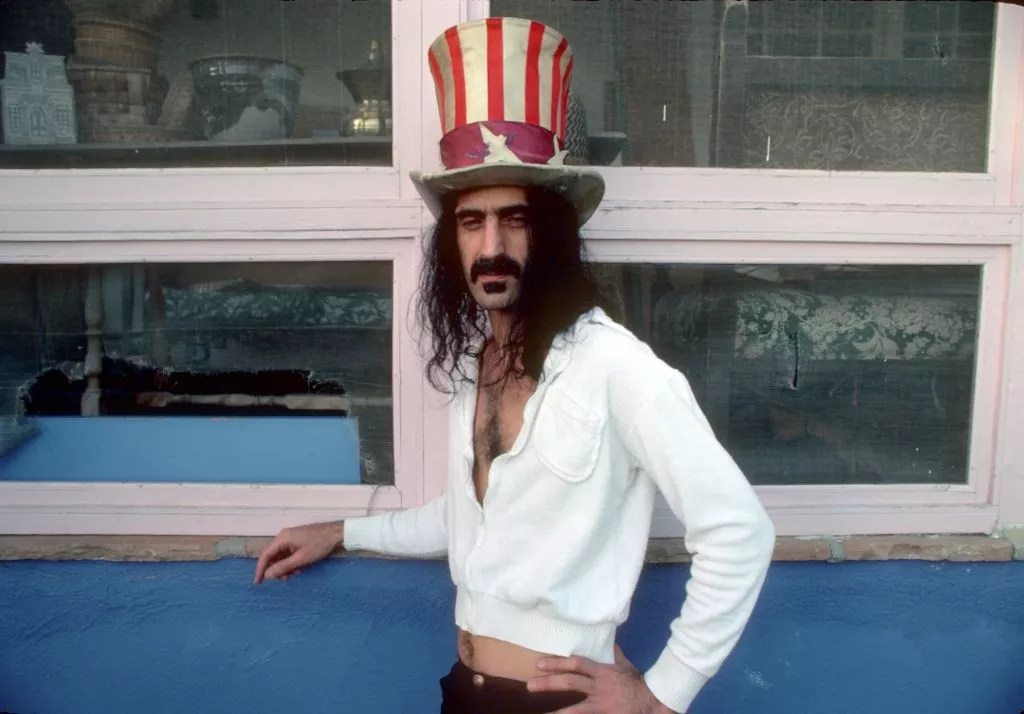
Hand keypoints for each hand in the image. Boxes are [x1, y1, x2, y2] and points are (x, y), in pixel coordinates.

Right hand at [253, 521, 343, 583]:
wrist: (337, 533)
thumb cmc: (319, 545)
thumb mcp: (301, 559)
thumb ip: (283, 567)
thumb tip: (267, 575)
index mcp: (282, 538)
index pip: (265, 555)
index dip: (260, 569)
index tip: (258, 582)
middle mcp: (283, 537)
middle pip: (273, 556)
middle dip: (276, 569)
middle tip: (285, 579)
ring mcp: (291, 538)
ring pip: (281, 556)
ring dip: (285, 567)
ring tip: (295, 574)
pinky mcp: (297, 541)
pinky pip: (288, 554)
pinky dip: (291, 563)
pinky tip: (299, 569)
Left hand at [527, 645, 675, 712]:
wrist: (655, 701)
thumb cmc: (638, 683)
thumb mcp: (625, 665)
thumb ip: (614, 654)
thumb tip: (608, 640)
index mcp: (602, 671)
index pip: (577, 664)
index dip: (558, 663)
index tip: (540, 664)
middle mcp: (599, 687)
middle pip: (571, 683)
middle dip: (549, 683)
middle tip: (530, 684)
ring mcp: (602, 704)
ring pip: (577, 709)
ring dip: (558, 712)